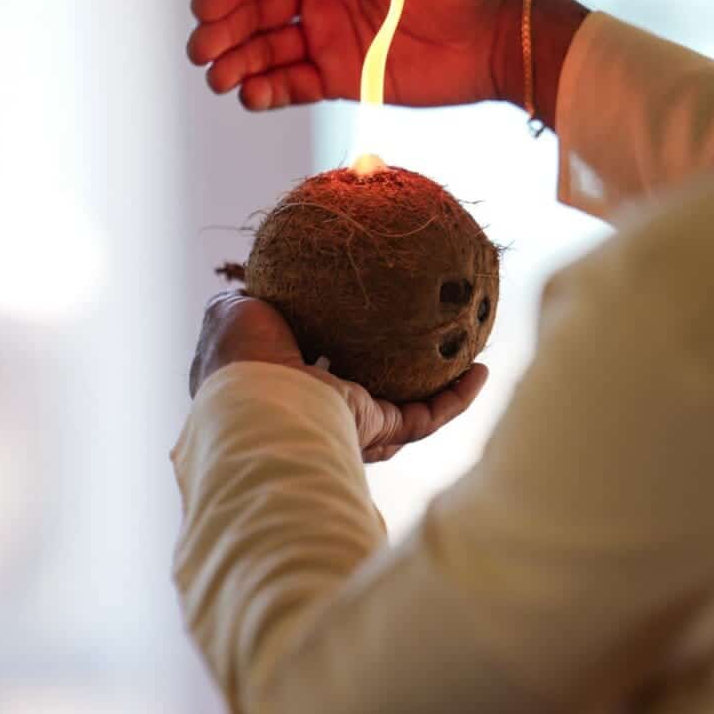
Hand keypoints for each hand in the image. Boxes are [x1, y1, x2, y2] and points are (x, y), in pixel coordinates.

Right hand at [186, 0, 523, 112]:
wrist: (497, 35)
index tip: (204, 6)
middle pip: (257, 10)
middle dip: (225, 29)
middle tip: (200, 51)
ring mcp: (330, 36)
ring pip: (268, 50)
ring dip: (239, 63)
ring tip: (218, 80)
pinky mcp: (343, 77)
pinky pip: (294, 84)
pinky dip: (270, 90)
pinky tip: (251, 96)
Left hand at [189, 292, 488, 463]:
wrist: (254, 401)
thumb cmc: (239, 359)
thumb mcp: (233, 311)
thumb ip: (247, 297)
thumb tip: (256, 282)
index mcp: (286, 389)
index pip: (317, 372)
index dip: (339, 350)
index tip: (360, 322)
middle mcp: (321, 413)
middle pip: (369, 397)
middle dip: (397, 379)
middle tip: (422, 344)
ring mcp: (352, 427)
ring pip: (407, 412)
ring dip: (440, 390)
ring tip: (468, 359)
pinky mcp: (377, 431)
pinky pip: (427, 417)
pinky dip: (456, 398)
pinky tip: (481, 371)